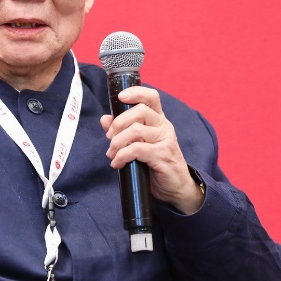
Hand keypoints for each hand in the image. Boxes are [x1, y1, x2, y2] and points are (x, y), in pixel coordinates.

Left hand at [100, 86, 204, 214]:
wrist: (176, 188)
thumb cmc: (156, 164)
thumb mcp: (138, 144)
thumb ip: (122, 130)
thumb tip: (105, 118)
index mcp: (158, 120)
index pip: (151, 97)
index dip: (136, 93)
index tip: (120, 97)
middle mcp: (163, 126)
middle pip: (139, 111)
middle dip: (118, 123)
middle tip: (109, 138)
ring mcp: (165, 140)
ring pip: (136, 130)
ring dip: (117, 142)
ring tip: (112, 154)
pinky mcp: (162, 155)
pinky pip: (137, 149)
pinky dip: (122, 156)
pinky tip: (117, 163)